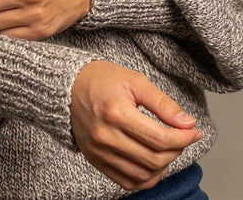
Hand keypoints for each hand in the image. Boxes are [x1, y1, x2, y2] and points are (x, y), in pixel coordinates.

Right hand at [70, 60, 202, 191]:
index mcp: (116, 113)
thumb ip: (162, 103)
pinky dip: (145, 179)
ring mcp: (98, 151)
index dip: (183, 138)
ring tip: (169, 149)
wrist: (68, 86)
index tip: (194, 131)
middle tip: (183, 137)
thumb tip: (187, 122)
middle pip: (153, 159)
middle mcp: (105, 136)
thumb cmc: (102, 79)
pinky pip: (126, 182)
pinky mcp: (94, 160)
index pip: (159, 138)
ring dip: (163, 166)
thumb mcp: (135, 81)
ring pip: (142, 175)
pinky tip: (154, 165)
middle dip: (177, 150)